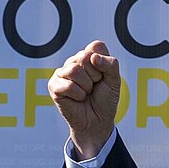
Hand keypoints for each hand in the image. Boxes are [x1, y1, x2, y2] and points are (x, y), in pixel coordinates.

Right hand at [48, 40, 121, 158]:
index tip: (104, 76)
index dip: (104, 63)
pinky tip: (78, 99)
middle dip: (95, 75)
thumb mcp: (115, 80)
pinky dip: (78, 95)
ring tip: (86, 93)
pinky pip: (67, 85)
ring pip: (74, 70)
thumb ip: (110, 64)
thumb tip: (93, 58)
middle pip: (84, 56)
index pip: (96, 46)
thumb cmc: (105, 99)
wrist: (98, 120)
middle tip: (94, 86)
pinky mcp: (53, 85)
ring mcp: (62, 72)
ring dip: (86, 86)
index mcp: (89, 56)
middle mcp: (74, 61)